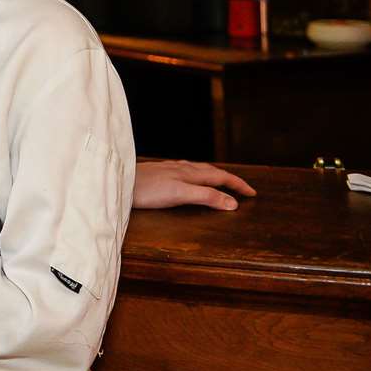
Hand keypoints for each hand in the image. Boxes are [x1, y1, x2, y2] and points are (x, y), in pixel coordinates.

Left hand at [133, 159, 256, 209]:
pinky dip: (196, 174)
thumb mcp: (180, 195)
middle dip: (229, 179)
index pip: (221, 177)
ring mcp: (169, 168)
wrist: (117, 180)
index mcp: (190, 173)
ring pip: (197, 169)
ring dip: (213, 175)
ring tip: (221, 180)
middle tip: (243, 188)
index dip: (238, 185)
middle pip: (211, 171)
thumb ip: (206, 196)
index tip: (253, 193)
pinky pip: (184, 171)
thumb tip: (233, 203)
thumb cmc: (146, 190)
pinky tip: (188, 176)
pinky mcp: (158, 172)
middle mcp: (181, 168)